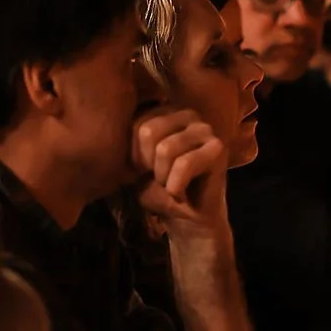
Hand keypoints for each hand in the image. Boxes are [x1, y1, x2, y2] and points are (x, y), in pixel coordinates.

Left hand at [133, 106, 228, 232]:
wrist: (185, 218)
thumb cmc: (157, 189)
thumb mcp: (132, 163)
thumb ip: (125, 142)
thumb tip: (112, 123)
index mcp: (164, 112)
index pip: (135, 124)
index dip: (134, 156)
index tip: (145, 171)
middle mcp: (186, 114)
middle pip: (149, 132)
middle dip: (148, 165)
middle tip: (159, 179)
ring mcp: (205, 129)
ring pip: (166, 149)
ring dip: (163, 177)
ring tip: (171, 185)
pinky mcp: (218, 148)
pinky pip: (184, 164)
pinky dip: (175, 186)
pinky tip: (180, 193)